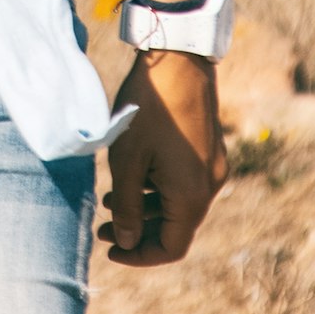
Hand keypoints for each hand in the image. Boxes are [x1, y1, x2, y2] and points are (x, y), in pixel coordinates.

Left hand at [98, 51, 223, 264]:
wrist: (178, 58)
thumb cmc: (148, 108)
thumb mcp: (127, 161)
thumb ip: (127, 208)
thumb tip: (126, 242)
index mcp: (192, 195)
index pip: (171, 247)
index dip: (140, 255)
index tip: (110, 249)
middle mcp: (210, 186)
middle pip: (176, 228)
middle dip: (138, 232)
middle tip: (102, 229)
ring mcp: (213, 167)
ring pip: (178, 205)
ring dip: (145, 209)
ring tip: (109, 201)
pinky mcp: (209, 150)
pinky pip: (184, 184)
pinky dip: (158, 189)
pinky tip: (131, 178)